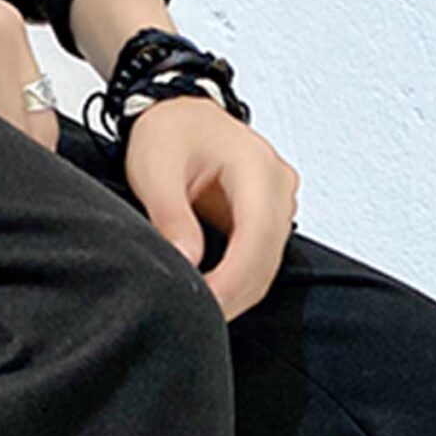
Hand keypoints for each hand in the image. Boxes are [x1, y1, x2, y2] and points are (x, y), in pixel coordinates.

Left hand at [122, 95, 300, 321]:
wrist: (178, 113)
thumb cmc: (168, 131)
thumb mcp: (156, 169)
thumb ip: (171, 215)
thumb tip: (187, 261)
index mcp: (255, 166)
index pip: (256, 237)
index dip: (232, 281)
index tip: (205, 307)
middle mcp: (277, 183)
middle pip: (266, 259)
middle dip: (233, 295)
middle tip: (195, 322)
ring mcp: (279, 201)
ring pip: (267, 265)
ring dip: (237, 294)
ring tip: (200, 311)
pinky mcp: (269, 216)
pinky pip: (261, 259)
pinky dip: (239, 282)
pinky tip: (212, 293)